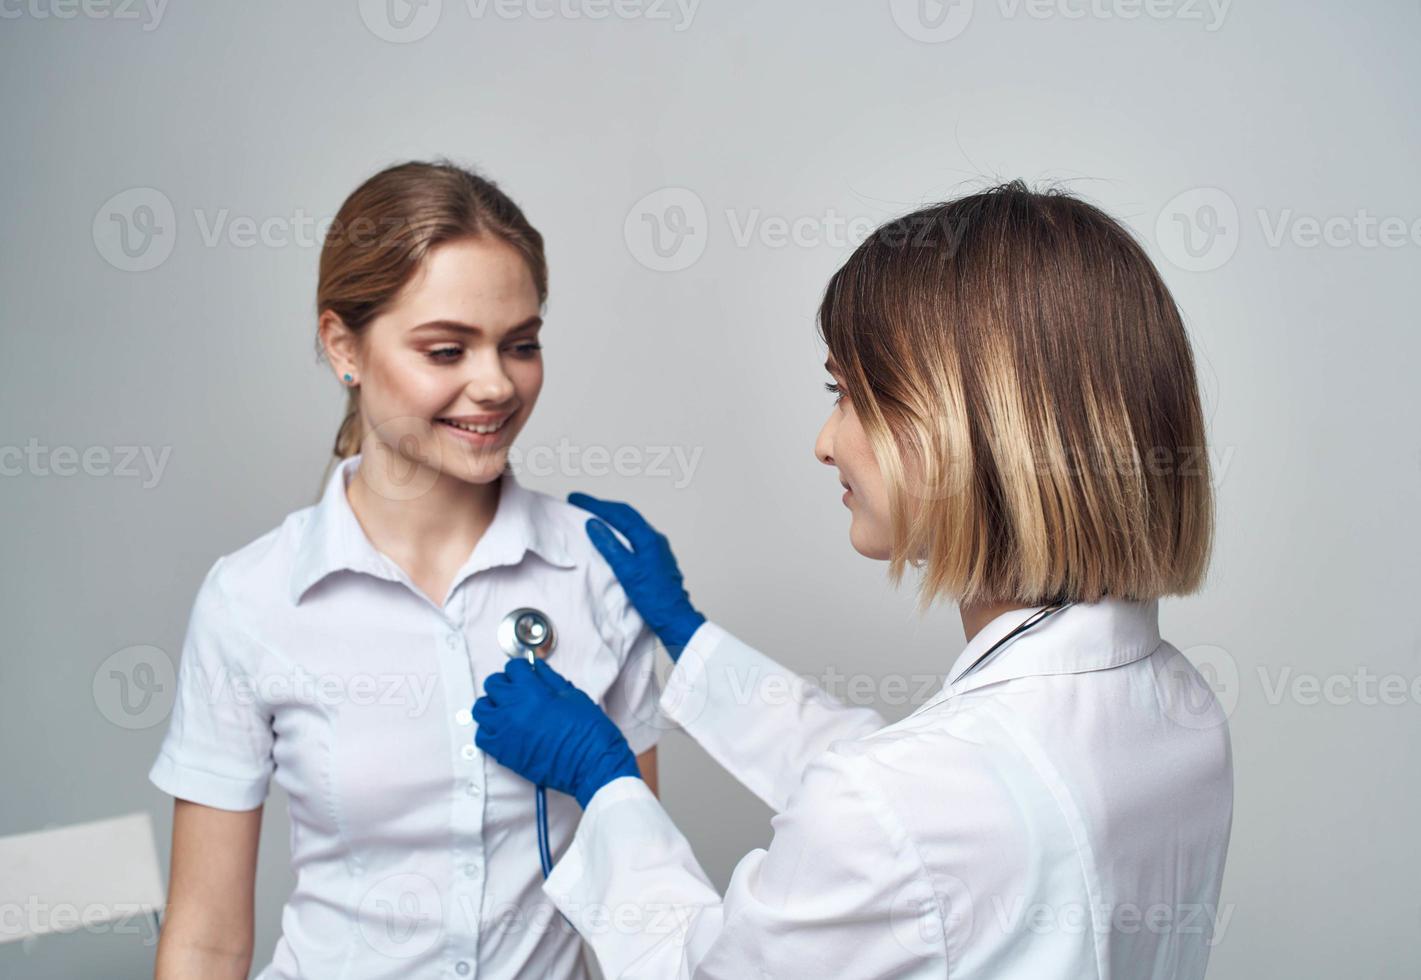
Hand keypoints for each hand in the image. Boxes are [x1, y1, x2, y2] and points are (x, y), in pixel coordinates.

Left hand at [473, 658, 639, 808]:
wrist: (590, 764)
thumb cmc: (587, 730)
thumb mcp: (572, 696)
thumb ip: (549, 679)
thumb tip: (536, 668)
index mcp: (531, 690)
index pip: (512, 668)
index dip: (521, 669)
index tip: (526, 674)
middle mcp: (512, 708)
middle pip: (492, 684)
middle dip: (505, 683)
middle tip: (517, 690)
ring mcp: (504, 731)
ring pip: (481, 709)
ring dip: (492, 705)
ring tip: (506, 710)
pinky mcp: (502, 751)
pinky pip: (482, 735)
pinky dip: (489, 730)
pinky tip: (504, 730)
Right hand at [569, 492, 705, 658]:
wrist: (675, 618)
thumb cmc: (654, 598)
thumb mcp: (627, 571)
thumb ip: (610, 546)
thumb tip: (594, 524)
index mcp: (648, 538)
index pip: (619, 513)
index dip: (596, 504)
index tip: (576, 498)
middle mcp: (655, 539)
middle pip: (626, 515)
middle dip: (603, 508)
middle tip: (581, 504)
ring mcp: (657, 549)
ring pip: (631, 526)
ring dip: (612, 519)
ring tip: (592, 517)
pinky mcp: (655, 560)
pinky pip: (634, 537)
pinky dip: (619, 532)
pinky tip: (611, 539)